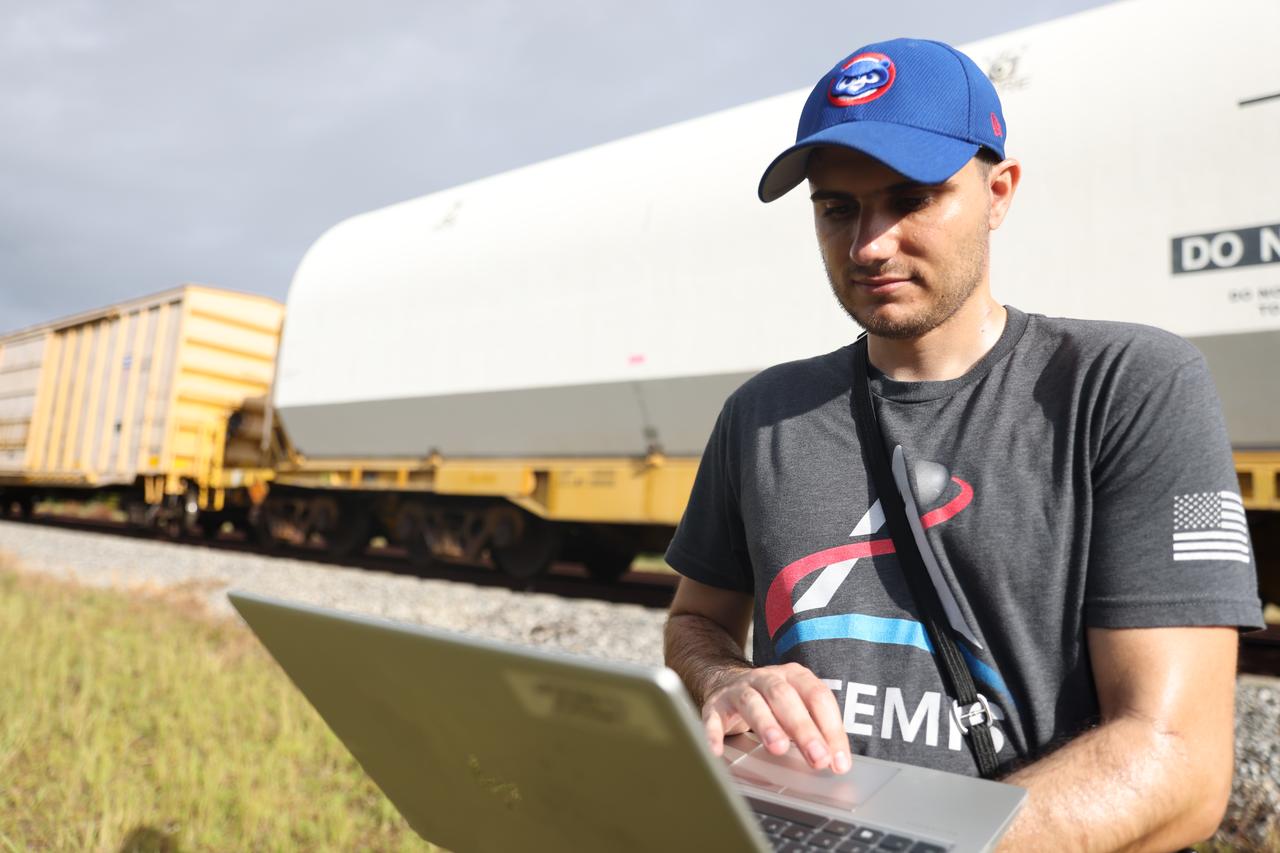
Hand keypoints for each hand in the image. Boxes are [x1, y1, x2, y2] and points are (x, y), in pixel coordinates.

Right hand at [702, 662, 850, 773]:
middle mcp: (766, 678)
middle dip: (803, 728)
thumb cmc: (771, 702)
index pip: (817, 697)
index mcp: (794, 676)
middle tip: (817, 757)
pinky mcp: (715, 705)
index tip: (838, 760)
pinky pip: (713, 717)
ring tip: (778, 748)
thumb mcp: (798, 707)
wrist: (727, 682)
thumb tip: (836, 760)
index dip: (831, 728)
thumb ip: (817, 729)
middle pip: (785, 698)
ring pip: (752, 703)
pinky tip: (718, 751)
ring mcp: (739, 689)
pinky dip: (713, 733)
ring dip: (766, 725)